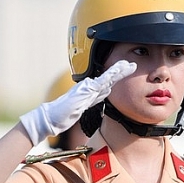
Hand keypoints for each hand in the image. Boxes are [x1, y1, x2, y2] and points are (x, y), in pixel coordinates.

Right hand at [20, 60, 135, 144]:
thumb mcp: (84, 106)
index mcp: (89, 90)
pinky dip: (109, 76)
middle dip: (120, 70)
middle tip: (131, 64)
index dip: (117, 76)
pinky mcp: (85, 91)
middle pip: (109, 77)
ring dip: (118, 71)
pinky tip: (117, 71)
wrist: (52, 118)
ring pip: (106, 77)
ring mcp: (87, 88)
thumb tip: (105, 92)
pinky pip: (100, 82)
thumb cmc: (65, 115)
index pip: (107, 82)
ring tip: (128, 65)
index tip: (127, 70)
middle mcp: (89, 87)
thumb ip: (94, 98)